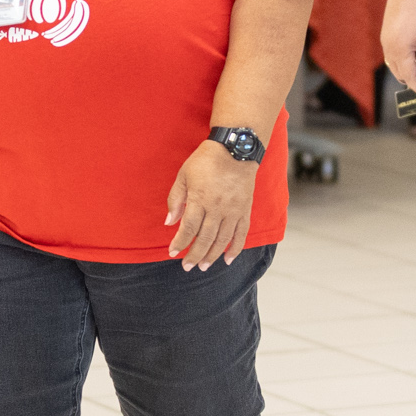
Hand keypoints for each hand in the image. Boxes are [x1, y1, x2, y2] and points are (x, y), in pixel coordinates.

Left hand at [164, 138, 257, 270]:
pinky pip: (241, 233)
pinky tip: (228, 259)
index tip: (173, 253)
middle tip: (187, 266)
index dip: (180, 243)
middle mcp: (217, 208)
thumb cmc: (206, 160)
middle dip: (195, 255)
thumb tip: (170, 223)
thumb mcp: (183, 175)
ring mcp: (233, 210)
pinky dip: (235, 248)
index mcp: (200, 199)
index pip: (188, 228)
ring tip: (204, 267)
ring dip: (212, 255)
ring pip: (222, 239)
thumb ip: (176, 199)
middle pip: (205, 238)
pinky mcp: (245, 209)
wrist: (235, 149)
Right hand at [381, 0, 415, 97]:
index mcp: (400, 53)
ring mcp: (385, 44)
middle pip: (399, 74)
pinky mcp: (385, 37)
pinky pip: (390, 56)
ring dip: (405, 70)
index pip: (409, 78)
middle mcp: (389, 50)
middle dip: (412, 79)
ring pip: (393, 66)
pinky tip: (410, 55)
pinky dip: (400, 61)